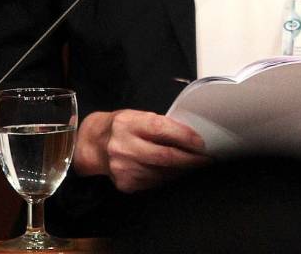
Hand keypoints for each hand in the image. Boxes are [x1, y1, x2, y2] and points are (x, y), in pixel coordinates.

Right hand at [72, 109, 209, 192]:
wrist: (94, 145)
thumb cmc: (123, 127)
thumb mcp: (139, 116)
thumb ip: (162, 125)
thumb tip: (192, 136)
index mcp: (129, 124)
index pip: (162, 130)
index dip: (185, 137)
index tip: (202, 143)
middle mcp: (123, 146)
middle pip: (164, 156)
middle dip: (190, 160)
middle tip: (207, 160)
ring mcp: (122, 167)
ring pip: (162, 173)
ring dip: (182, 170)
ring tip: (194, 166)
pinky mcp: (124, 183)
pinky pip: (154, 182)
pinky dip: (168, 177)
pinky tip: (175, 172)